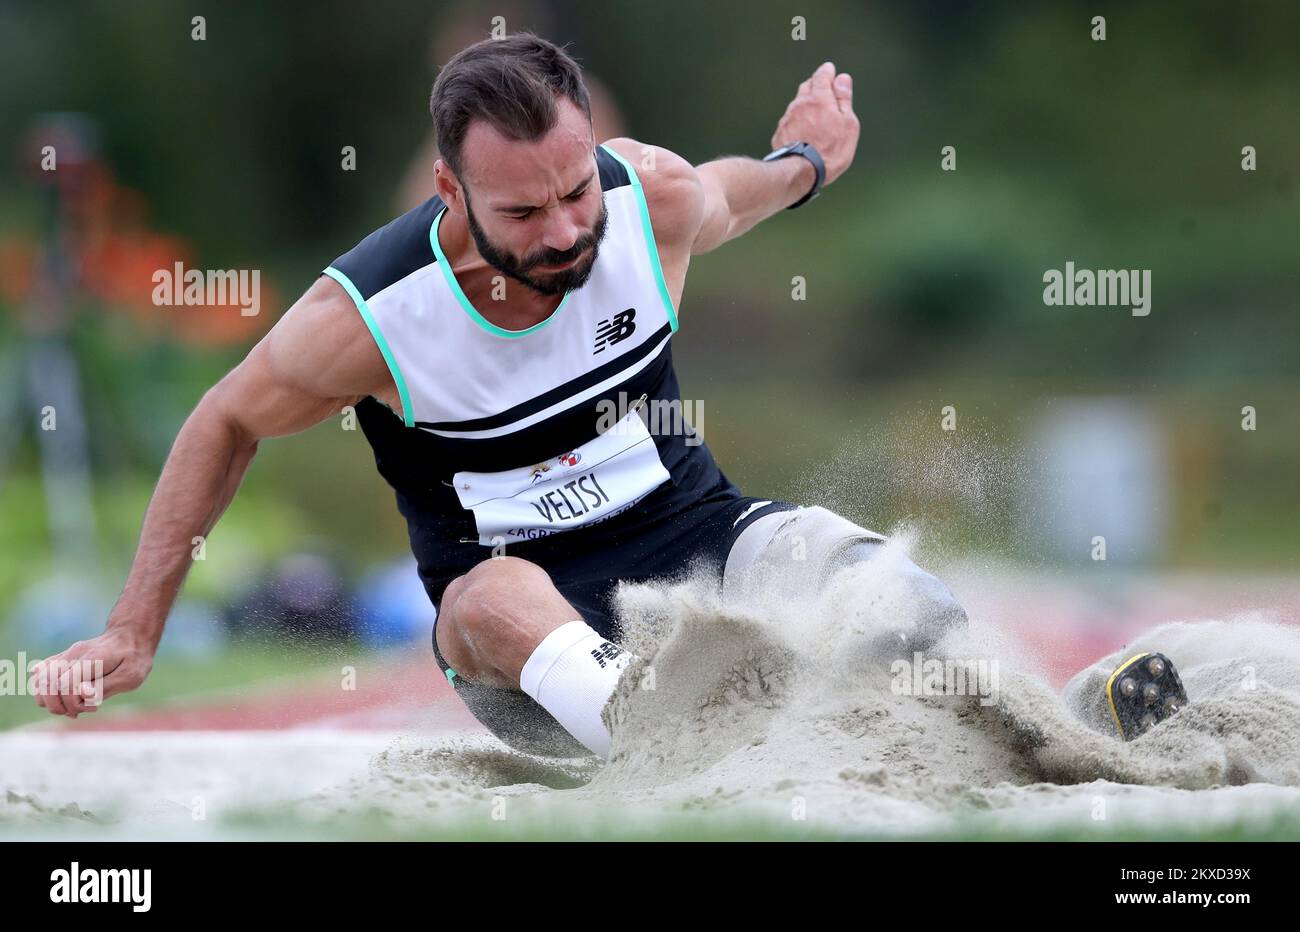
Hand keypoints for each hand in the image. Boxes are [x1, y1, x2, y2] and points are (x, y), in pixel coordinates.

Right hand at [31, 626, 154, 717]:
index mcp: (92, 659)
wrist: (131, 635)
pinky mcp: (61, 659)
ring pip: (38, 681)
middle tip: (79, 711)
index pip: (64, 684)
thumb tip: (81, 693)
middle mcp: (73, 654)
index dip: (72, 702)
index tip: (92, 707)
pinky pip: (41, 676)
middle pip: (45, 684)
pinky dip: (47, 693)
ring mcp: (65, 655)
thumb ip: (105, 686)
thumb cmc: (134, 658)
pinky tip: (66, 697)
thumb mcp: (131, 676)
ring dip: (50, 701)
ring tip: (74, 706)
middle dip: (57, 706)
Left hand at [771, 62, 859, 186]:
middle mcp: (800, 104)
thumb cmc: (830, 150)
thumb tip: (842, 78)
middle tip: (823, 90)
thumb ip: (844, 99)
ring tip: (814, 116)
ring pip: (797, 104)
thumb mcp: (847, 124)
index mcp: (819, 98)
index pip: (822, 75)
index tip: (830, 70)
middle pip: (807, 86)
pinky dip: (797, 121)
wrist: (802, 172)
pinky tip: (802, 132)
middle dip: (815, 85)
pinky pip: (790, 121)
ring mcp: (787, 118)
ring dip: (805, 105)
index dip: (827, 71)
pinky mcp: (780, 133)